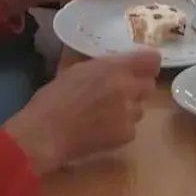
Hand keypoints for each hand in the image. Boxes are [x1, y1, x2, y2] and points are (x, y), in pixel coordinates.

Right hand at [4, 49, 160, 173]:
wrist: (45, 133)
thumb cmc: (52, 99)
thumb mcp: (76, 70)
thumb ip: (102, 66)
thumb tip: (116, 65)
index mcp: (112, 68)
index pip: (151, 60)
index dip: (148, 63)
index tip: (142, 66)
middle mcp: (126, 88)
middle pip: (149, 85)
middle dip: (137, 88)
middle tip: (120, 92)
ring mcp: (128, 113)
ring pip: (141, 108)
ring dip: (129, 108)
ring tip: (107, 113)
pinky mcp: (126, 134)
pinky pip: (132, 127)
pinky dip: (121, 128)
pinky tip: (102, 129)